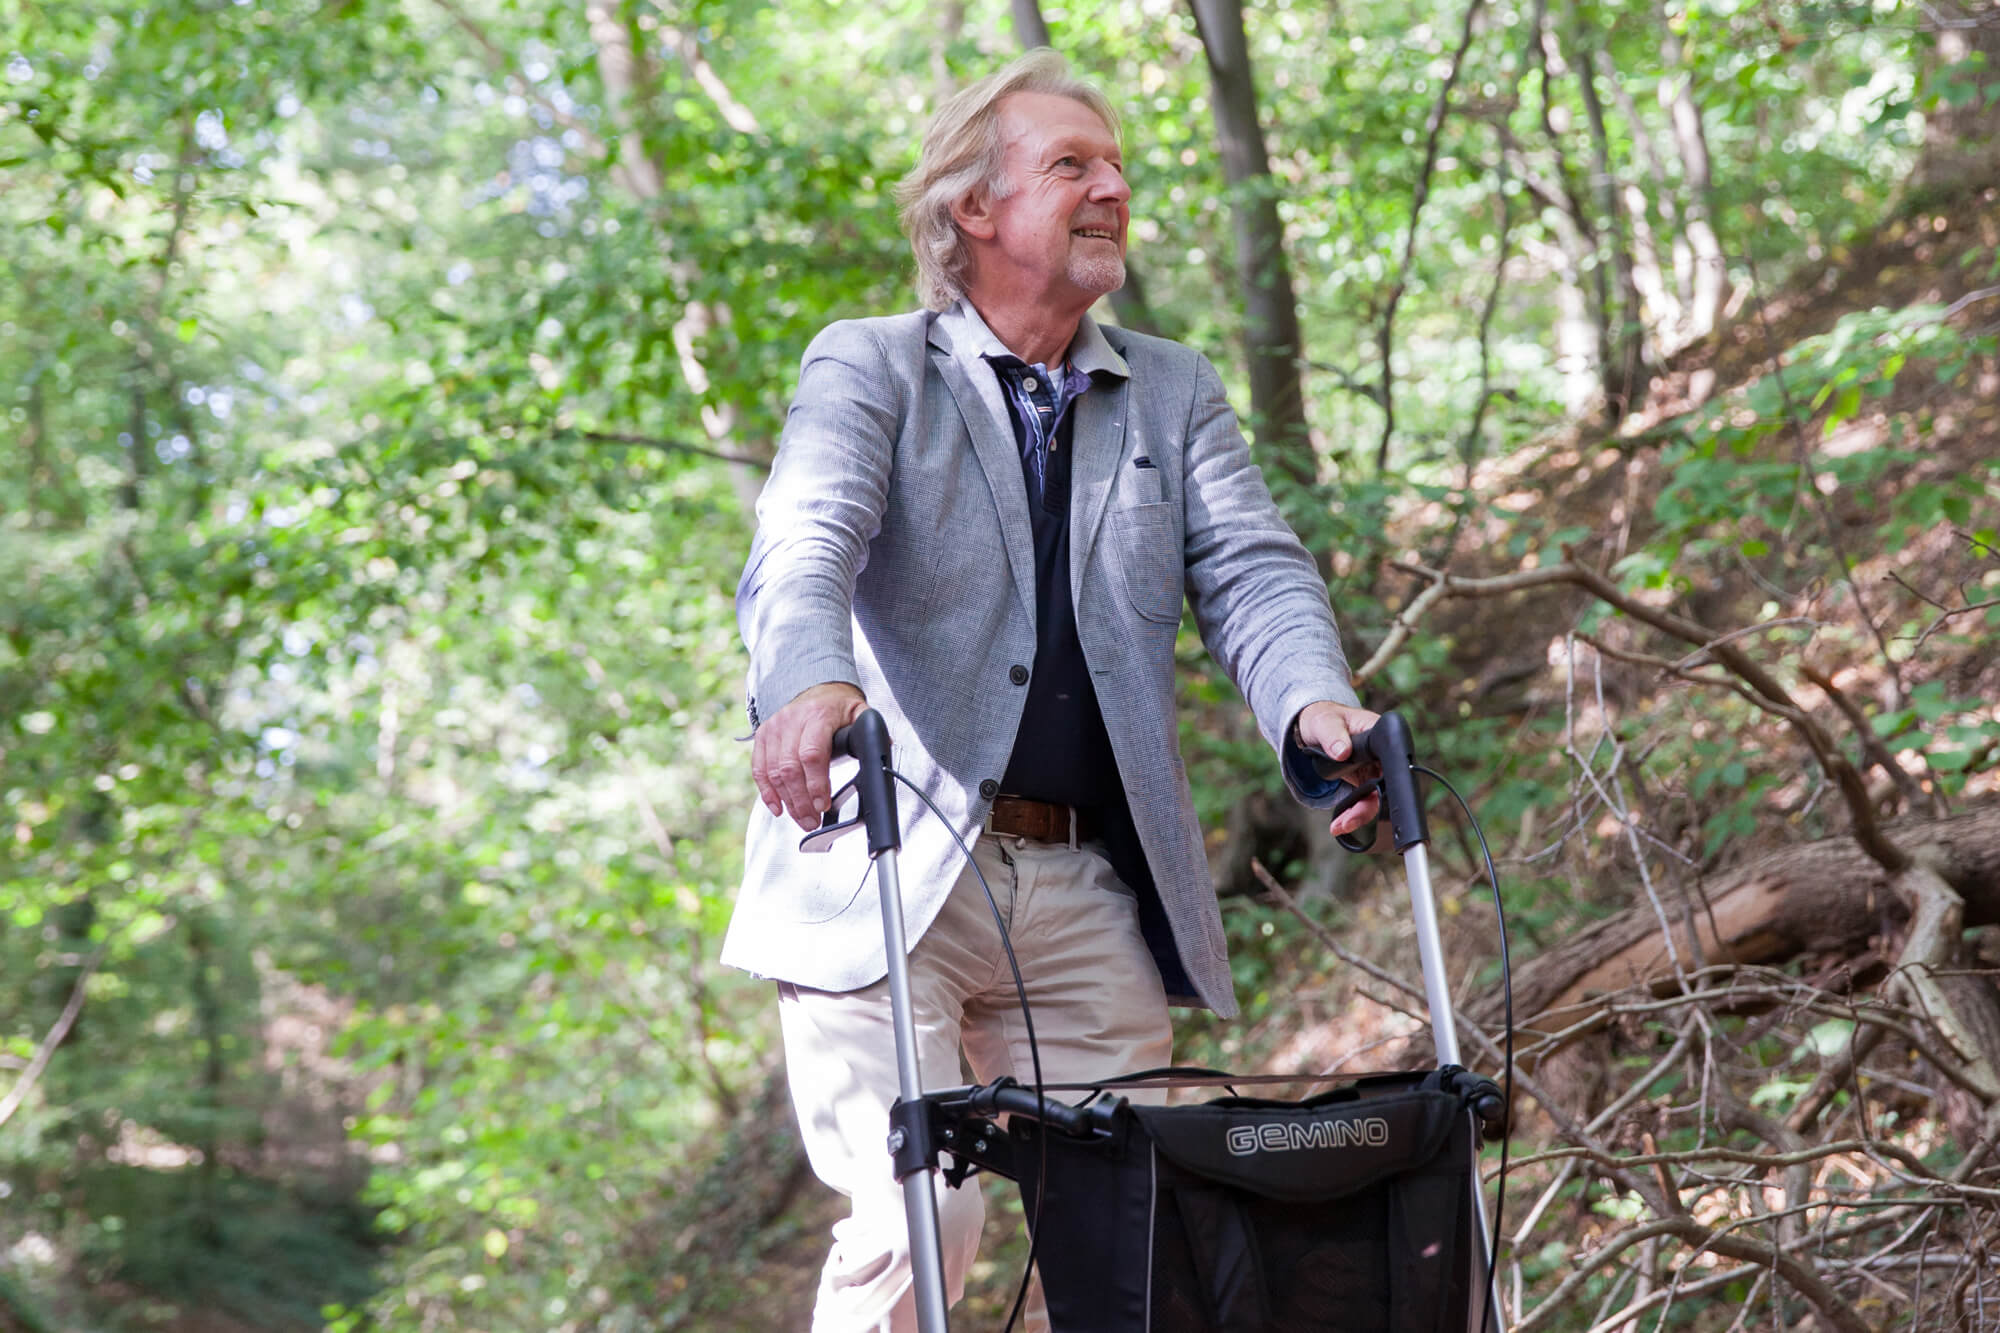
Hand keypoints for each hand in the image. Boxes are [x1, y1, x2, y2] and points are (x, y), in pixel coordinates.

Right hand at [752, 682, 867, 830]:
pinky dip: (767, 792)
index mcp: (819, 716)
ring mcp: (774, 728)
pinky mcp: (763, 736)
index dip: (816, 783)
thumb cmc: (838, 706)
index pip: (812, 754)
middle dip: (801, 801)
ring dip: (787, 801)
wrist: (816, 689)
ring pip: (773, 772)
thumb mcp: (859, 712)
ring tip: (802, 819)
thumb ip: (869, 731)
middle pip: (790, 768)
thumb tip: (883, 749)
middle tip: (813, 821)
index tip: (823, 804)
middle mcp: (792, 721)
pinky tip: (778, 808)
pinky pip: (759, 768)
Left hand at [1295, 700, 1383, 846]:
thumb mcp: (1324, 722)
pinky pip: (1365, 801)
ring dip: (1359, 815)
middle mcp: (1382, 754)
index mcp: (1379, 733)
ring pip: (1376, 798)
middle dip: (1368, 807)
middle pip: (1387, 786)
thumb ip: (1332, 735)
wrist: (1316, 727)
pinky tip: (1340, 824)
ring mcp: (1375, 769)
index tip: (1377, 796)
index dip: (1390, 782)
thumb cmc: (1324, 718)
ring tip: (1339, 826)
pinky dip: (1354, 814)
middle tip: (1348, 822)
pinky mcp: (1365, 780)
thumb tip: (1343, 751)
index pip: (1392, 759)